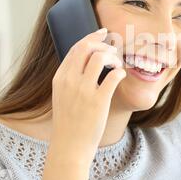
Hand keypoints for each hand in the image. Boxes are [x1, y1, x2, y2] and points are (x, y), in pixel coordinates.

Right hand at [50, 28, 125, 157]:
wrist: (69, 146)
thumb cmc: (69, 122)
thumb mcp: (62, 96)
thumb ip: (70, 78)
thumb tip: (86, 61)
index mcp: (60, 78)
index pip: (76, 48)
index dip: (91, 37)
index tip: (102, 33)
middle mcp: (70, 80)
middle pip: (87, 47)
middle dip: (103, 44)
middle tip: (113, 50)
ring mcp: (83, 90)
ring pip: (100, 57)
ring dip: (113, 57)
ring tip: (117, 66)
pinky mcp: (98, 100)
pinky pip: (113, 76)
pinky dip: (120, 72)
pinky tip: (120, 76)